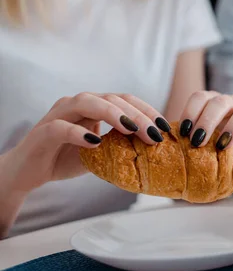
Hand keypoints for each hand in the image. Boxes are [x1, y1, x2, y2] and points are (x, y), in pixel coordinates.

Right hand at [4, 92, 171, 193]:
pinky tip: (95, 143)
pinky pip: (61, 127)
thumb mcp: (101, 152)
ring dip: (112, 114)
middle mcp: (78, 103)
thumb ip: (121, 146)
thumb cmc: (67, 157)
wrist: (28, 171)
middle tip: (155, 134)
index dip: (147, 111)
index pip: (125, 100)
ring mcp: (59, 114)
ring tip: (131, 130)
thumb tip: (155, 151)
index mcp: (94, 106)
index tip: (166, 127)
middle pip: (112, 99)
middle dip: (137, 116)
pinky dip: (79, 133)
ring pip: (87, 103)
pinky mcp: (43, 131)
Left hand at [178, 91, 232, 162]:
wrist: (231, 165)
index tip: (183, 131)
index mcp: (210, 103)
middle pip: (219, 102)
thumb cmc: (207, 154)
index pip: (200, 98)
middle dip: (207, 120)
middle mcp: (229, 104)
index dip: (191, 111)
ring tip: (224, 144)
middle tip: (197, 141)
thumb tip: (158, 146)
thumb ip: (180, 144)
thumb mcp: (192, 148)